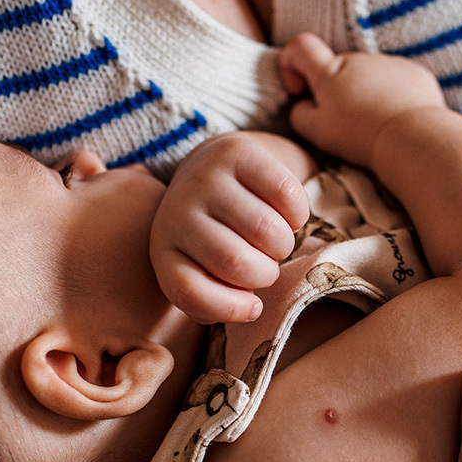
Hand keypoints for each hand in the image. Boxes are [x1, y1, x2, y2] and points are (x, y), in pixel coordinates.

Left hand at [149, 132, 309, 323]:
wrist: (215, 171)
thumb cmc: (217, 236)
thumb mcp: (205, 272)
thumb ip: (219, 301)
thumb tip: (251, 307)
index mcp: (164, 250)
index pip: (189, 291)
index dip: (229, 308)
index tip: (253, 307)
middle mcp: (176, 211)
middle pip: (234, 262)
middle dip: (266, 273)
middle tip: (268, 265)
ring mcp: (205, 178)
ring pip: (266, 231)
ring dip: (285, 245)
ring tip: (277, 241)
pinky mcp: (237, 152)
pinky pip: (285, 195)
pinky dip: (298, 215)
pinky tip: (287, 215)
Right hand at [279, 33, 445, 167]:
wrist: (412, 138)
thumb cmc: (360, 136)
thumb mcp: (316, 132)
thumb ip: (300, 114)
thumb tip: (302, 105)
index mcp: (330, 71)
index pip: (300, 46)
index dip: (292, 63)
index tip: (300, 90)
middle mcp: (359, 60)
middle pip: (339, 68)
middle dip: (337, 91)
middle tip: (347, 124)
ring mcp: (389, 63)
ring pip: (369, 77)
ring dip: (367, 95)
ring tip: (376, 126)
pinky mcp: (415, 73)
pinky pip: (397, 81)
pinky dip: (394, 97)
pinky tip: (397, 120)